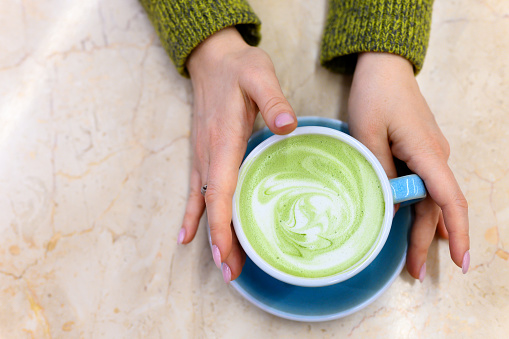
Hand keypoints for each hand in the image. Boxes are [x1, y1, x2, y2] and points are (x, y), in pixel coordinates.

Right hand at [178, 28, 296, 282]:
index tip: (228, 253)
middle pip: (212, 206)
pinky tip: (186, 235)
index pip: (220, 192)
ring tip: (222, 266)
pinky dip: (192, 215)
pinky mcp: (203, 154)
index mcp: (223, 140)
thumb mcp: (260, 74)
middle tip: (232, 274)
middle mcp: (208, 154)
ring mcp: (202, 156)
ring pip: (203, 203)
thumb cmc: (239, 67)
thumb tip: (288, 126)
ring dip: (210, 235)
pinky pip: (194, 190)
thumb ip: (273, 99)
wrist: (212, 59)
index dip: (223, 225)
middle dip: (220, 241)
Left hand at [348, 52, 469, 280]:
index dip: (459, 231)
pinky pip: (426, 187)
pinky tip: (424, 227)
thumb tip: (387, 206)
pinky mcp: (420, 151)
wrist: (384, 67)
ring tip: (414, 259)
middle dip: (428, 241)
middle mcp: (436, 157)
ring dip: (425, 229)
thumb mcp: (367, 134)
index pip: (449, 199)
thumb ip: (378, 171)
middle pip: (437, 207)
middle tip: (416, 273)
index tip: (462, 262)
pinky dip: (423, 210)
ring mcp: (430, 154)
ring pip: (431, 199)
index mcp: (426, 153)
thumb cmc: (375, 95)